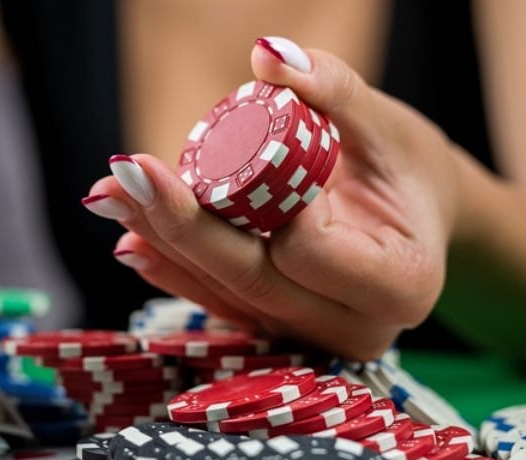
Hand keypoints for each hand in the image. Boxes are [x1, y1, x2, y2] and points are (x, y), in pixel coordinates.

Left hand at [82, 37, 461, 359]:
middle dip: (182, 224)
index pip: (309, 250)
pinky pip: (215, 301)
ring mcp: (309, 337)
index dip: (267, 208)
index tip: (241, 157)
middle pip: (251, 279)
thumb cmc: (405, 169)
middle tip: (127, 173)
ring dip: (162, 241)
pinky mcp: (274, 330)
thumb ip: (334, 91)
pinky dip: (171, 266)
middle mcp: (355, 328)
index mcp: (402, 281)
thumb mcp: (386, 125)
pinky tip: (131, 234)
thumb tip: (270, 55)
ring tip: (112, 192)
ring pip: (223, 293)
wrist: (413, 222)